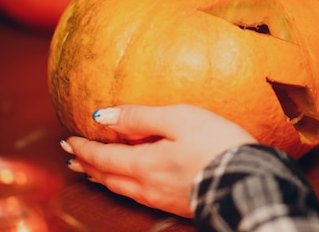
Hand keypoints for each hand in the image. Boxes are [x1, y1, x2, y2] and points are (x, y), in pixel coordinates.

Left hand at [60, 104, 256, 217]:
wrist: (248, 181)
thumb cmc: (217, 144)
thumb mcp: (180, 119)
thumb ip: (141, 117)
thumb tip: (104, 115)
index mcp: (144, 164)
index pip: (103, 156)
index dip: (84, 148)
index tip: (69, 139)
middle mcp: (147, 186)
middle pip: (107, 176)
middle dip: (87, 164)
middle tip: (70, 156)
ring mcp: (161, 198)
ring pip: (121, 189)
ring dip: (102, 177)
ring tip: (91, 171)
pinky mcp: (176, 204)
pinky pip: (138, 196)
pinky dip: (122, 185)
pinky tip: (128, 183)